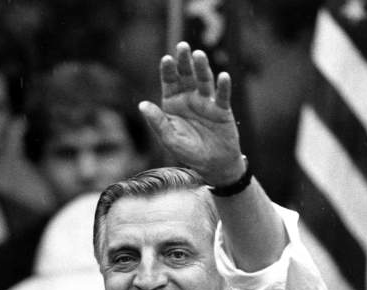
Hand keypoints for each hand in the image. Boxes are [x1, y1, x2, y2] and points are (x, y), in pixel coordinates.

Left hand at [139, 42, 243, 184]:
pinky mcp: (222, 109)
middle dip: (184, 61)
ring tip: (199, 55)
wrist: (213, 165)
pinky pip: (222, 96)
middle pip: (186, 75)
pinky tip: (224, 77)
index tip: (166, 58)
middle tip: (183, 46)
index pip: (169, 82)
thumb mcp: (170, 139)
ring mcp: (206, 102)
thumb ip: (157, 122)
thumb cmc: (188, 153)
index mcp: (173, 103)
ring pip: (204, 81)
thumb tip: (142, 105)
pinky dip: (223, 87)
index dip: (168, 70)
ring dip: (202, 68)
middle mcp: (189, 98)